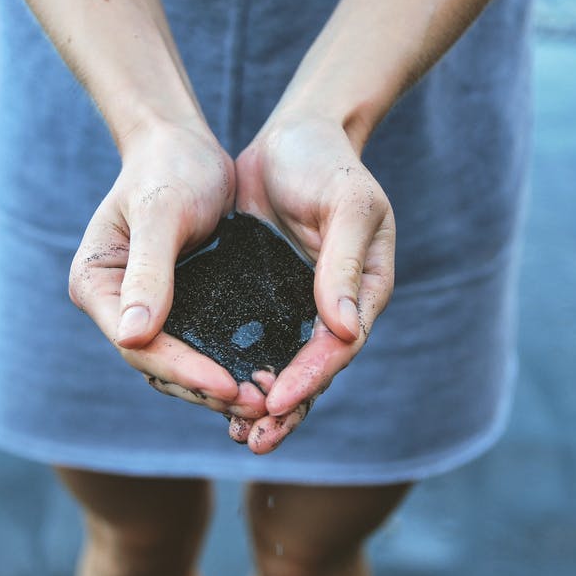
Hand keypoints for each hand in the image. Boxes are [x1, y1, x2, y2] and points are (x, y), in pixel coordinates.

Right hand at [69, 121, 268, 418]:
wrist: (184, 143)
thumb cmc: (168, 167)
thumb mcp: (161, 214)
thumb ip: (148, 272)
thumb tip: (131, 335)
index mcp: (96, 286)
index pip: (138, 345)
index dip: (183, 370)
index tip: (228, 385)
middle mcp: (116, 306)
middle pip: (158, 366)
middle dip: (206, 388)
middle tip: (259, 404)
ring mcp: (147, 310)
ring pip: (180, 364)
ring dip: (220, 386)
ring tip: (266, 400)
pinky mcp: (180, 307)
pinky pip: (202, 346)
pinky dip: (229, 363)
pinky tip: (265, 376)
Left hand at [229, 117, 395, 453]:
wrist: (294, 135)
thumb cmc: (329, 163)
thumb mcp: (347, 203)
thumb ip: (343, 263)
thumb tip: (345, 330)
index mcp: (363, 291)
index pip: (339, 347)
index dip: (312, 377)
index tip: (279, 400)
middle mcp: (330, 308)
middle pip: (313, 372)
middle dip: (286, 409)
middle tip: (254, 440)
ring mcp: (294, 306)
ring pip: (281, 367)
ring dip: (262, 405)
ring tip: (237, 437)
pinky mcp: (260, 298)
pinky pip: (250, 344)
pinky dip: (237, 371)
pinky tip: (211, 396)